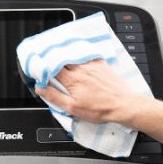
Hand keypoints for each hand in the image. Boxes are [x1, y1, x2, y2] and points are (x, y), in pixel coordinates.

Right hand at [34, 59, 149, 125]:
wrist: (123, 104)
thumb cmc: (99, 109)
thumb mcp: (73, 108)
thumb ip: (55, 97)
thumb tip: (41, 89)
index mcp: (72, 80)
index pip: (52, 68)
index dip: (44, 67)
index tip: (39, 68)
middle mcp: (81, 69)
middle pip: (62, 59)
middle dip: (53, 59)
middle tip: (48, 61)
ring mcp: (92, 65)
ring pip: (74, 55)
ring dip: (66, 56)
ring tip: (61, 58)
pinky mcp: (101, 64)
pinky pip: (87, 55)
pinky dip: (80, 54)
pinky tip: (78, 57)